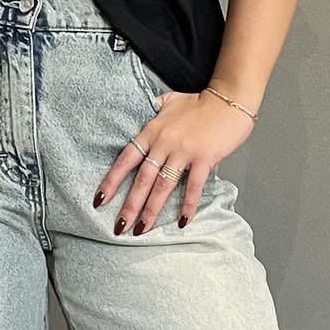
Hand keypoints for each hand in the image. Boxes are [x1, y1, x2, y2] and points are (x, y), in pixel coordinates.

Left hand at [94, 89, 253, 233]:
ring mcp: (184, 151)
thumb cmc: (200, 102)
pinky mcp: (204, 158)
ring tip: (141, 229)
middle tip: (119, 227)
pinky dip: (187, 205)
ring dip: (151, 210)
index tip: (100, 200)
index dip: (112, 181)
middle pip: (142, 179)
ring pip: (162, 186)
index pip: (126, 159)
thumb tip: (145, 110)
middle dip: (129, 206)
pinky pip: (193, 186)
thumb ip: (154, 109)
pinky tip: (182, 221)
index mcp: (152, 131)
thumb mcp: (169, 101)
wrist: (229, 99)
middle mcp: (164, 142)